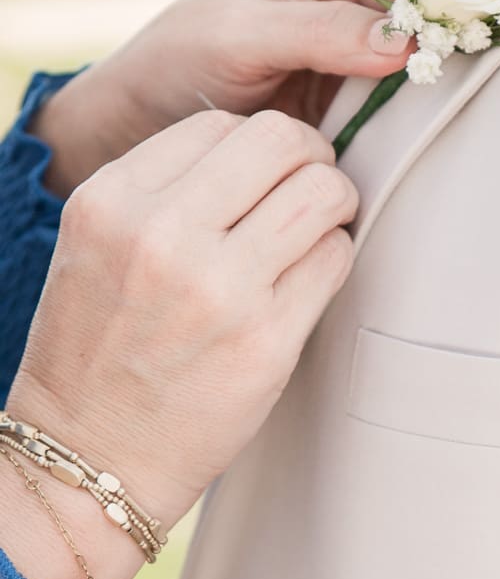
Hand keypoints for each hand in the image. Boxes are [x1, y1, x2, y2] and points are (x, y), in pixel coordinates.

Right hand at [6, 107, 356, 578]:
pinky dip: (334, 258)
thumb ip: (166, 188)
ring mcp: (217, 288)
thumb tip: (264, 149)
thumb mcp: (100, 243)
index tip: (270, 166)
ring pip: (322, 191)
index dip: (258, 141)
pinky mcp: (265, 340)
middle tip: (313, 182)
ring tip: (319, 227)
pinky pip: (335, 259)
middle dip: (311, 155)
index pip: (220, 123)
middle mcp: (160, 234)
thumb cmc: (97, 347)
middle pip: (281, 139)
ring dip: (334, 202)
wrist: (86, 455)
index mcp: (111, 201)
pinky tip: (309, 277)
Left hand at [32, 0, 409, 195]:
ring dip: (431, 91)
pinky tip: (420, 138)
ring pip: (425, 64)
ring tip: (443, 118)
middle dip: (443, 49)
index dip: (436, 6)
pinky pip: (403, 107)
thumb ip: (318, 31)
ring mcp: (364, 50)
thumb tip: (404, 40)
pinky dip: (411, 121)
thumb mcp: (240, 35)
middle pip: (429, 16)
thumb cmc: (183, 57)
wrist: (154, 115)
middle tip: (455, 89)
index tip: (444, 49)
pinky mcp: (361, 97)